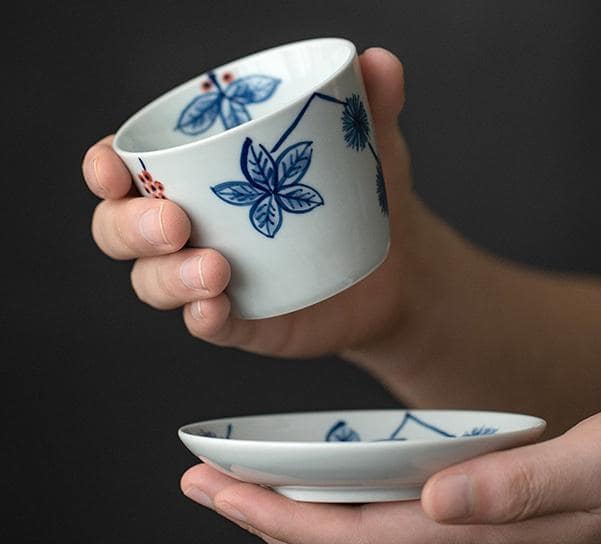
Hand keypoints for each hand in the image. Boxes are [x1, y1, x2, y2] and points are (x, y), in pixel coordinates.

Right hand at [82, 48, 422, 358]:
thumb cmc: (360, 198)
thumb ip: (369, 103)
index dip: (104, 169)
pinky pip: (205, 323)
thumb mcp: (366, 146)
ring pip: (153, 283)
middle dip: (131, 227)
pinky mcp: (240, 320)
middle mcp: (191, 230)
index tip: (110, 166)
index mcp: (199, 177)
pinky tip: (214, 309)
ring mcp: (211, 279)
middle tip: (175, 221)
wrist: (397, 270)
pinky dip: (203, 318)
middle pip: (121, 231)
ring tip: (215, 270)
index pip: (129, 172)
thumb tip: (380, 62)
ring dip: (170, 277)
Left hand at [181, 408, 600, 543]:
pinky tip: (323, 498)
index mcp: (474, 539)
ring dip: (292, 519)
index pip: (349, 540)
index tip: (219, 493)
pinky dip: (337, 517)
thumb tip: (437, 502)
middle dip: (262, 520)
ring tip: (244, 491)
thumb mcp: (595, 468)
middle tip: (204, 488)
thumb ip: (519, 489)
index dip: (277, 520)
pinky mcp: (474, 532)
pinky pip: (384, 534)